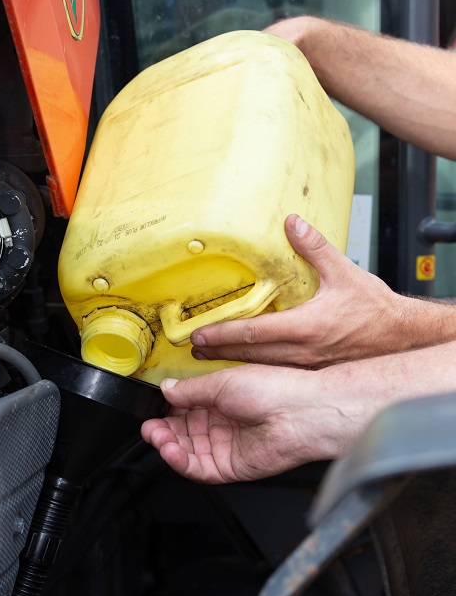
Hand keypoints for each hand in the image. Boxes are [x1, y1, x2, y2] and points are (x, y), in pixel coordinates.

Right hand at [141, 364, 366, 482]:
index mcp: (221, 399)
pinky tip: (171, 451)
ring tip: (157, 438)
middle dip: (163, 431)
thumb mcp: (221, 382)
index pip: (184, 408)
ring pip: (188, 452)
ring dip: (169, 446)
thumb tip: (166, 388)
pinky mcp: (231, 467)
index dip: (166, 410)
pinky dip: (182, 462)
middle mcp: (223, 423)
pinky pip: (200, 469)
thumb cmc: (275, 389)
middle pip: (183, 433)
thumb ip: (190, 389)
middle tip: (149, 427)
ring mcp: (227, 446)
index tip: (151, 409)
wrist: (301, 412)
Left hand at [190, 214, 403, 367]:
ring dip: (232, 361)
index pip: (254, 332)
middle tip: (193, 347)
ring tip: (208, 356)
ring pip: (260, 366)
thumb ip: (315, 247)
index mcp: (306, 326)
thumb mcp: (344, 272)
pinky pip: (276, 371)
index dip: (223, 333)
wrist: (400, 337)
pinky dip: (254, 368)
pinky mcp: (312, 370)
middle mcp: (302, 350)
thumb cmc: (375, 310)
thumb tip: (292, 224)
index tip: (200, 334)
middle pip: (249, 354)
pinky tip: (243, 363)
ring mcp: (306, 364)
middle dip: (217, 351)